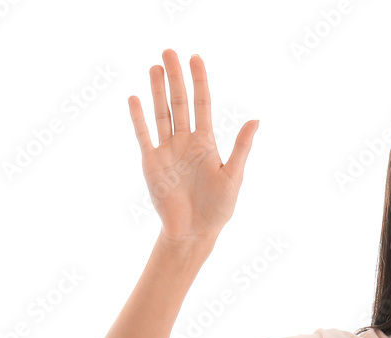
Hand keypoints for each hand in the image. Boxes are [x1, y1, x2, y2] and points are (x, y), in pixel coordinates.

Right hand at [128, 49, 258, 244]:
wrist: (194, 232)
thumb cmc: (218, 208)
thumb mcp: (233, 176)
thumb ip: (241, 147)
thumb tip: (255, 120)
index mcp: (206, 144)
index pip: (202, 105)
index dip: (199, 82)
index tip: (196, 59)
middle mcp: (186, 142)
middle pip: (180, 103)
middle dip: (175, 78)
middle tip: (169, 52)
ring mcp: (167, 151)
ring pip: (162, 114)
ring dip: (157, 91)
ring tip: (155, 67)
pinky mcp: (151, 163)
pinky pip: (144, 136)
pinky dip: (139, 119)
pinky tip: (134, 98)